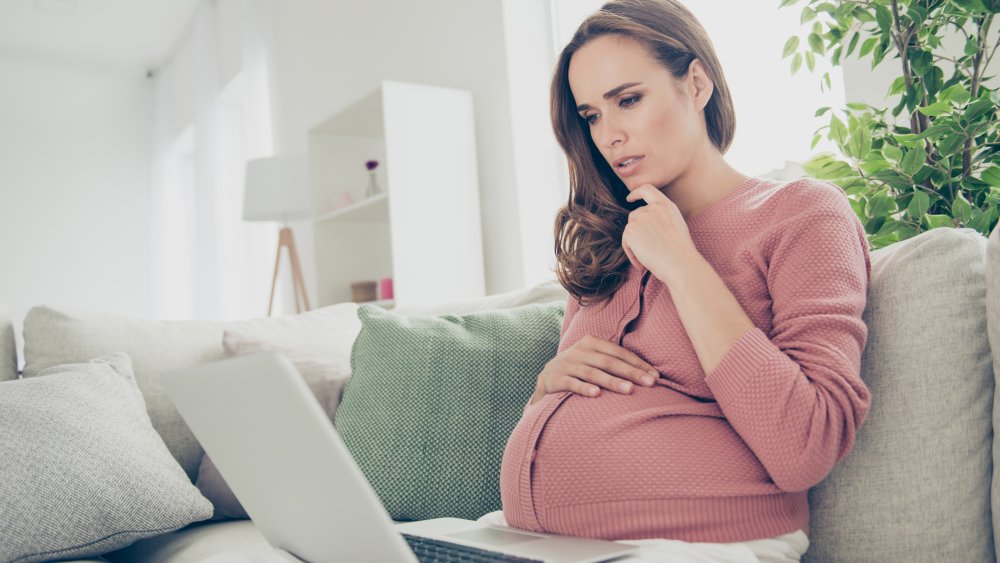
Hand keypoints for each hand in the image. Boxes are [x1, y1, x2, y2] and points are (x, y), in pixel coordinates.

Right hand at [528, 335, 658, 404]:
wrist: (546, 378)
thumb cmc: (578, 369)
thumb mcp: (593, 358)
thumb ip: (613, 361)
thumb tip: (648, 373)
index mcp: (590, 342)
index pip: (618, 352)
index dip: (637, 363)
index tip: (655, 376)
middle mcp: (578, 351)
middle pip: (609, 362)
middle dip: (631, 372)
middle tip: (649, 383)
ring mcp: (567, 365)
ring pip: (593, 373)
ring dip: (612, 381)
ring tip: (629, 390)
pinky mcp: (556, 379)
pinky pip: (572, 384)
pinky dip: (584, 388)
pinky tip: (596, 395)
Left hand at [622, 184, 697, 275]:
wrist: (680, 263)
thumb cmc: (681, 252)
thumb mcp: (676, 226)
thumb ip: (661, 219)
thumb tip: (645, 225)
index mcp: (666, 206)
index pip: (647, 190)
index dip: (636, 193)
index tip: (629, 198)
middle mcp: (653, 209)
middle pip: (634, 215)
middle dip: (636, 231)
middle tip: (646, 250)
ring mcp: (641, 218)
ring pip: (629, 230)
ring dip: (635, 245)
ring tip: (646, 259)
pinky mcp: (631, 230)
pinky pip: (626, 242)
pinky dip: (632, 254)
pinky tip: (642, 263)